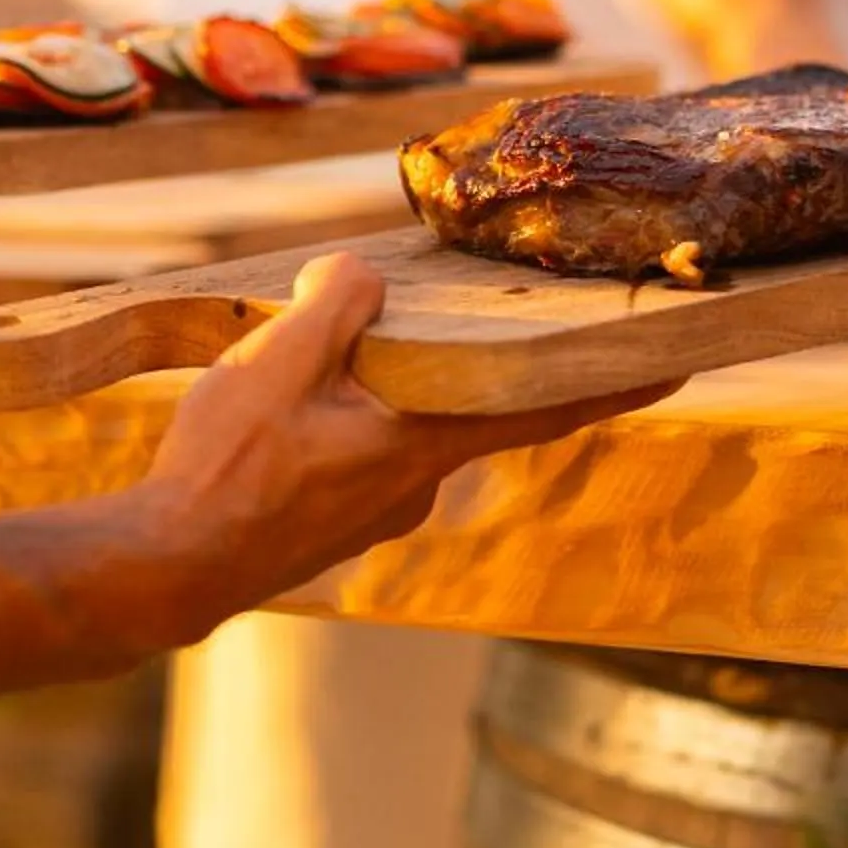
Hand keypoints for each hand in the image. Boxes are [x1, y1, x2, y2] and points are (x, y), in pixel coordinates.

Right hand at [143, 249, 668, 627]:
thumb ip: (338, 307)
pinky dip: (333, 418)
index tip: (682, 358)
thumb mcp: (280, 362)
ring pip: (395, 425)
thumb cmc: (228, 471)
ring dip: (371, 388)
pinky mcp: (327, 521)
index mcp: (426, 446)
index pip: (550, 404)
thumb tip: (356, 278)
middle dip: (452, 359)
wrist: (165, 569)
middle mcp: (416, 487)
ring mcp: (372, 511)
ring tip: (302, 356)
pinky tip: (276, 404)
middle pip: (461, 404)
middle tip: (425, 312)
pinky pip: (350, 448)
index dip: (619, 379)